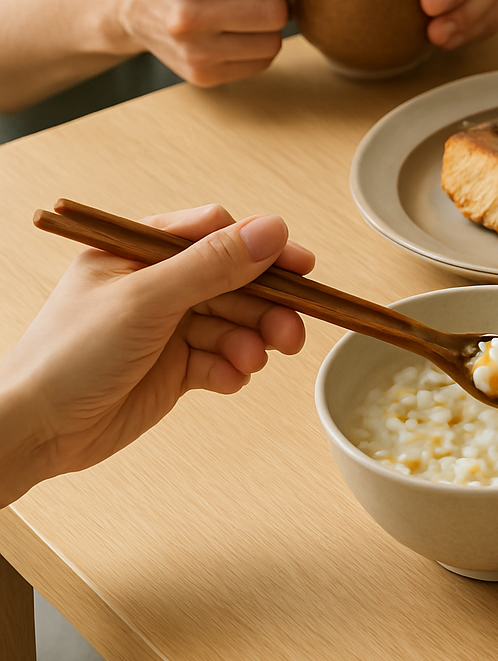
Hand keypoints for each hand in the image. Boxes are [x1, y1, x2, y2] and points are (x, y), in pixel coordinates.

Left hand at [0, 205, 313, 503]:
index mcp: (138, 251)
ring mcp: (167, 328)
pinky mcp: (175, 368)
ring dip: (253, 340)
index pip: (214, 234)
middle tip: (292, 328)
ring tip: (254, 360)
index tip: (298, 266)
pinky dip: (233, 368)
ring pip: (234, 322)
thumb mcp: (147, 299)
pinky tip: (229, 377)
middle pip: (234, 282)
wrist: (36, 431)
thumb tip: (271, 229)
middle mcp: (156, 285)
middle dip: (266, 305)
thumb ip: (212, 265)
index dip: (260, 248)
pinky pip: (222, 359)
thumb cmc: (68, 356)